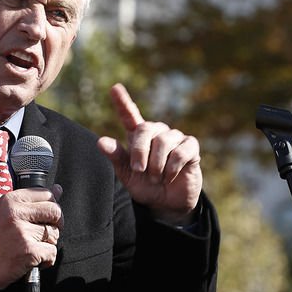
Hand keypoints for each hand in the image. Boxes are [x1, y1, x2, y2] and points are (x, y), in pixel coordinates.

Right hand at [0, 185, 62, 291]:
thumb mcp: (10, 213)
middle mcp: (16, 212)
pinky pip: (52, 252)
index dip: (52, 207)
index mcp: (11, 200)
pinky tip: (34, 260)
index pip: (46, 194)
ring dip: (49, 244)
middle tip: (47, 234)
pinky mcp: (28, 250)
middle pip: (55, 211)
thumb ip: (34, 201)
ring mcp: (22, 231)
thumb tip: (58, 189)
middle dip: (58, 224)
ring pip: (55, 233)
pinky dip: (47, 260)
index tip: (47, 217)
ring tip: (34, 247)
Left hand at [97, 84, 201, 226]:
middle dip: (139, 151)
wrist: (166, 204)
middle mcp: (156, 132)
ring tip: (156, 178)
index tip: (114, 88)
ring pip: (163, 141)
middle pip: (145, 128)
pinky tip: (169, 176)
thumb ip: (117, 157)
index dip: (122, 101)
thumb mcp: (127, 175)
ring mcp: (174, 138)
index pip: (129, 115)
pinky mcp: (190, 147)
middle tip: (139, 170)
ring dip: (156, 164)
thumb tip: (101, 141)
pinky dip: (172, 168)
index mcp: (137, 137)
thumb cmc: (145, 186)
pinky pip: (180, 152)